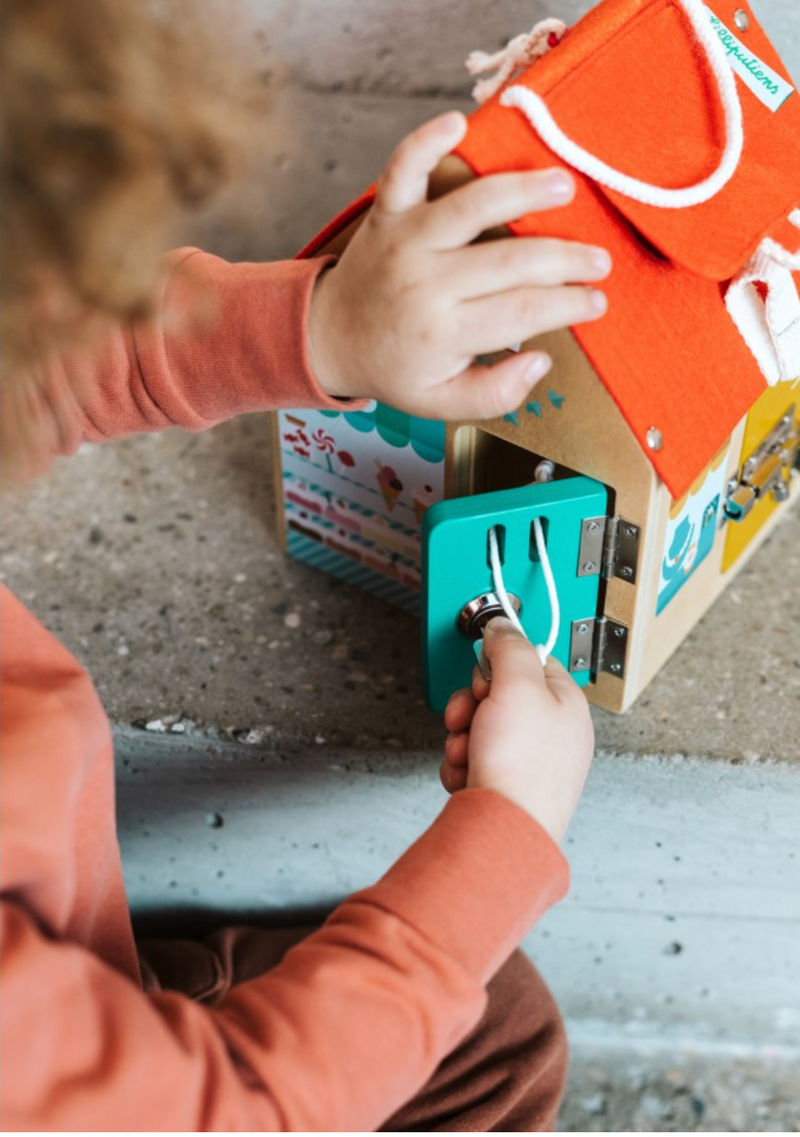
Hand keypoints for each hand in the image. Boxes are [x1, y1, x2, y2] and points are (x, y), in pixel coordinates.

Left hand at [308, 110, 610, 420]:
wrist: (329, 337)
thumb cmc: (395, 367)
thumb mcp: (442, 402)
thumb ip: (495, 394)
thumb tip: (540, 360)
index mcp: (443, 332)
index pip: (523, 312)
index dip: (569, 305)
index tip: (597, 301)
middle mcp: (426, 282)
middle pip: (511, 261)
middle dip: (566, 258)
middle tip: (600, 259)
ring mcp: (405, 241)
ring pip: (471, 206)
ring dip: (522, 191)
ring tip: (564, 187)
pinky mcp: (387, 212)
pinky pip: (404, 169)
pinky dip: (427, 141)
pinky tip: (458, 123)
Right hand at [440, 617, 594, 842]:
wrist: (504, 830)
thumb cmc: (521, 766)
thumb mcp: (517, 685)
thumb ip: (510, 647)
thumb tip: (503, 626)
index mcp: (567, 704)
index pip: (531, 661)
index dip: (498, 663)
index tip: (484, 672)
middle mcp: (553, 734)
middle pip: (500, 695)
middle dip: (472, 705)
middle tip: (468, 716)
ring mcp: (530, 763)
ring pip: (481, 728)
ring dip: (463, 736)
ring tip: (469, 752)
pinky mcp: (507, 786)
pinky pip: (475, 760)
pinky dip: (463, 764)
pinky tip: (468, 773)